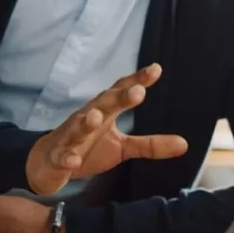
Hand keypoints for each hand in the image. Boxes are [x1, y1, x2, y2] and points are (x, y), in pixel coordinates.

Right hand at [25, 63, 188, 194]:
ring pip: (78, 126)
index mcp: (105, 113)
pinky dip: (67, 157)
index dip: (137, 80)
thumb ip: (150, 144)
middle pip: (103, 104)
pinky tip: (73, 161)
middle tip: (137, 91)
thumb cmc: (88, 147)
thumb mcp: (123, 147)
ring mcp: (71, 136)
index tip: (156, 69)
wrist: (48, 162)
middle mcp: (88, 118)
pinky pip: (62, 156)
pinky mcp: (59, 156)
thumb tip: (185, 144)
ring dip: (86, 121)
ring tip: (97, 117)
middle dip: (118, 97)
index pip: (121, 92)